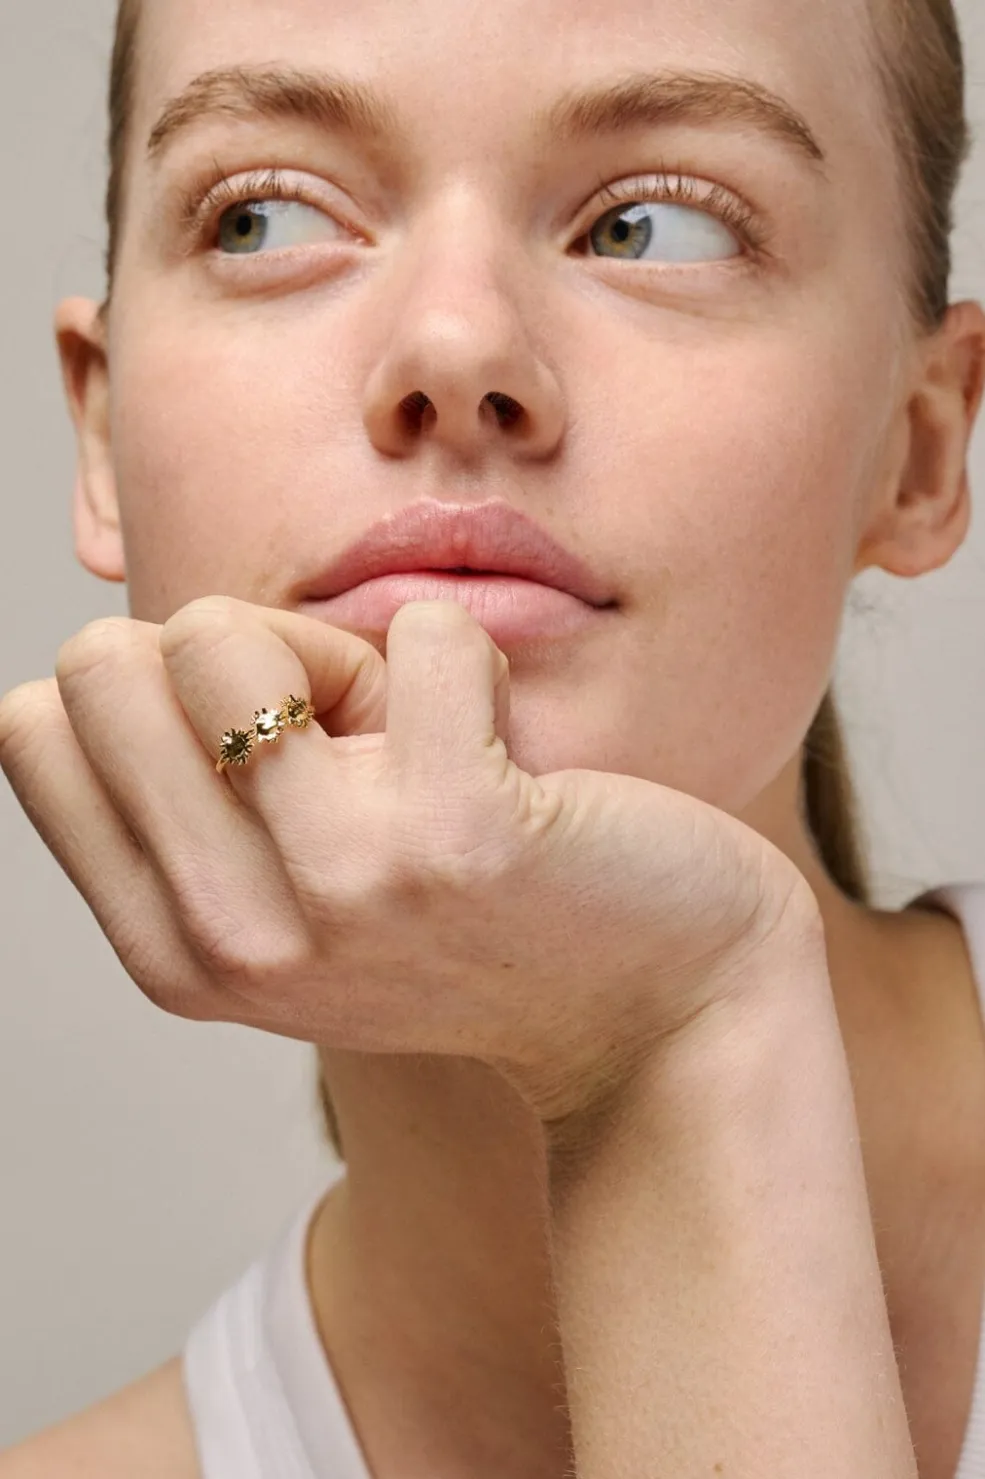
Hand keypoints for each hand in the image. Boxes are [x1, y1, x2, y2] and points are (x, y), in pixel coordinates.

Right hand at [0, 595, 814, 1127]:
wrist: (661, 1015)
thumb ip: (194, 804)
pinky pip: (419, 630)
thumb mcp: (299, 903)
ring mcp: (336, 890)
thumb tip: (141, 647)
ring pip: (216, 631)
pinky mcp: (455, 836)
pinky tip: (506, 751)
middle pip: (101, 660)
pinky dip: (469, 657)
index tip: (272, 762)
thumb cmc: (484, 924)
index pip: (34, 723)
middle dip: (234, 661)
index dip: (160, 697)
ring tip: (426, 747)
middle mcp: (230, 940)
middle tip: (352, 744)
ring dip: (342, 655)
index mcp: (175, 951)